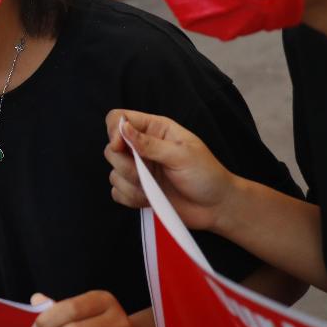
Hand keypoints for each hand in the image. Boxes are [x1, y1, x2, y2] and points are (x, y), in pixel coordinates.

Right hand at [105, 110, 239, 232]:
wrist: (216, 207)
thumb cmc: (206, 175)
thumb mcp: (182, 155)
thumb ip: (150, 143)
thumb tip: (123, 128)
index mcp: (155, 130)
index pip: (119, 119)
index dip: (114, 131)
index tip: (119, 147)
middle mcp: (142, 148)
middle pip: (111, 149)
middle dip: (125, 165)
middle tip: (146, 174)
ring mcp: (139, 170)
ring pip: (113, 173)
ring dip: (131, 185)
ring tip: (154, 189)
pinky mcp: (136, 190)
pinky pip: (117, 192)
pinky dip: (130, 198)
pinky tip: (149, 199)